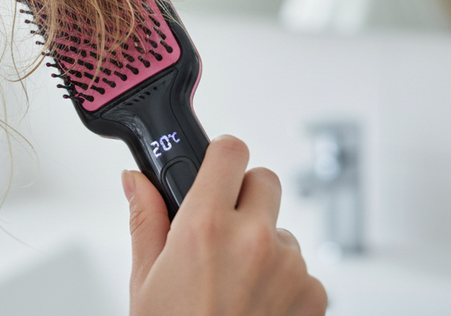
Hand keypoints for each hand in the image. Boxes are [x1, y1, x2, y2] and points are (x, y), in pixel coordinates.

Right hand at [125, 135, 326, 315]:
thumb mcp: (145, 279)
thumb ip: (146, 219)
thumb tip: (135, 181)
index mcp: (204, 227)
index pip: (229, 151)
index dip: (220, 156)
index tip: (214, 167)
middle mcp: (253, 239)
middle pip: (264, 180)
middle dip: (244, 197)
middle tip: (222, 228)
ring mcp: (289, 267)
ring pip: (282, 230)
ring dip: (263, 245)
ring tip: (234, 284)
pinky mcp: (315, 295)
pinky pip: (302, 268)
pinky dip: (283, 281)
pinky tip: (256, 306)